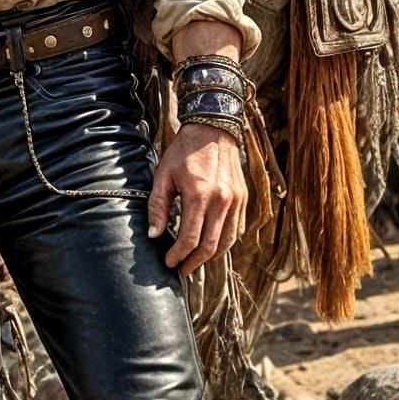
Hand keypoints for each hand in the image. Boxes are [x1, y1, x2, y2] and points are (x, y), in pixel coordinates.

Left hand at [147, 122, 247, 277]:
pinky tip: (211, 244)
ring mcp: (236, 201)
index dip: (178, 255)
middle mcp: (222, 200)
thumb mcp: (163, 175)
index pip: (190, 238)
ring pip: (227, 242)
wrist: (213, 129)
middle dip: (194, 262)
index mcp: (199, 195)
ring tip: (195, 262)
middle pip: (210, 246)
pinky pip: (236, 229)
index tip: (169, 262)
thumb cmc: (184, 152)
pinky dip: (224, 242)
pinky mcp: (244, 199)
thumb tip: (154, 235)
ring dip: (211, 257)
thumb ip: (158, 206)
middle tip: (182, 270)